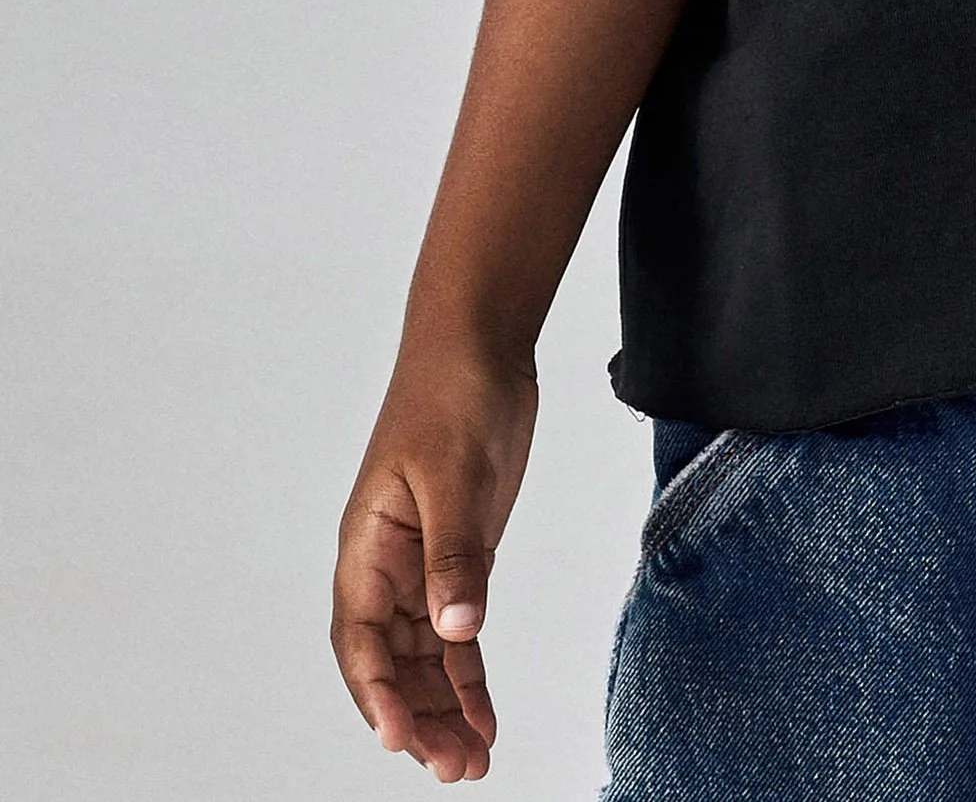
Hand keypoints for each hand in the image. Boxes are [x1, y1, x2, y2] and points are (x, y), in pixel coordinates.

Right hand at [331, 350, 538, 779]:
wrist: (481, 344)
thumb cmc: (452, 393)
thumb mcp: (454, 477)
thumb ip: (456, 556)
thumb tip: (456, 629)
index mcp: (366, 545)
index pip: (361, 638)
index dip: (377, 692)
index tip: (401, 738)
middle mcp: (386, 565)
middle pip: (390, 662)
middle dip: (417, 718)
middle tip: (451, 768)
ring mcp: (422, 564)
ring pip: (423, 657)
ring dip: (443, 708)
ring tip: (471, 762)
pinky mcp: (460, 557)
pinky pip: (455, 632)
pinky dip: (468, 674)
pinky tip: (486, 715)